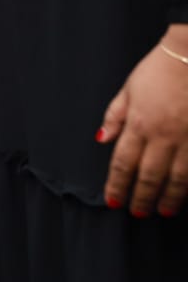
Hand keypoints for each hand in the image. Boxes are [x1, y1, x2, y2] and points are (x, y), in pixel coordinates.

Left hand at [98, 36, 187, 216]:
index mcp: (139, 123)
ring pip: (179, 177)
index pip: (123, 162)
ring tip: (164, 211)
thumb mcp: (129, 88)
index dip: (117, 184)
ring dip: (170, 197)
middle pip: (149, 175)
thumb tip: (101, 139)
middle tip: (137, 213)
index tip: (113, 200)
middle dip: (141, 197)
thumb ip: (115, 116)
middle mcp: (163, 135)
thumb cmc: (160, 69)